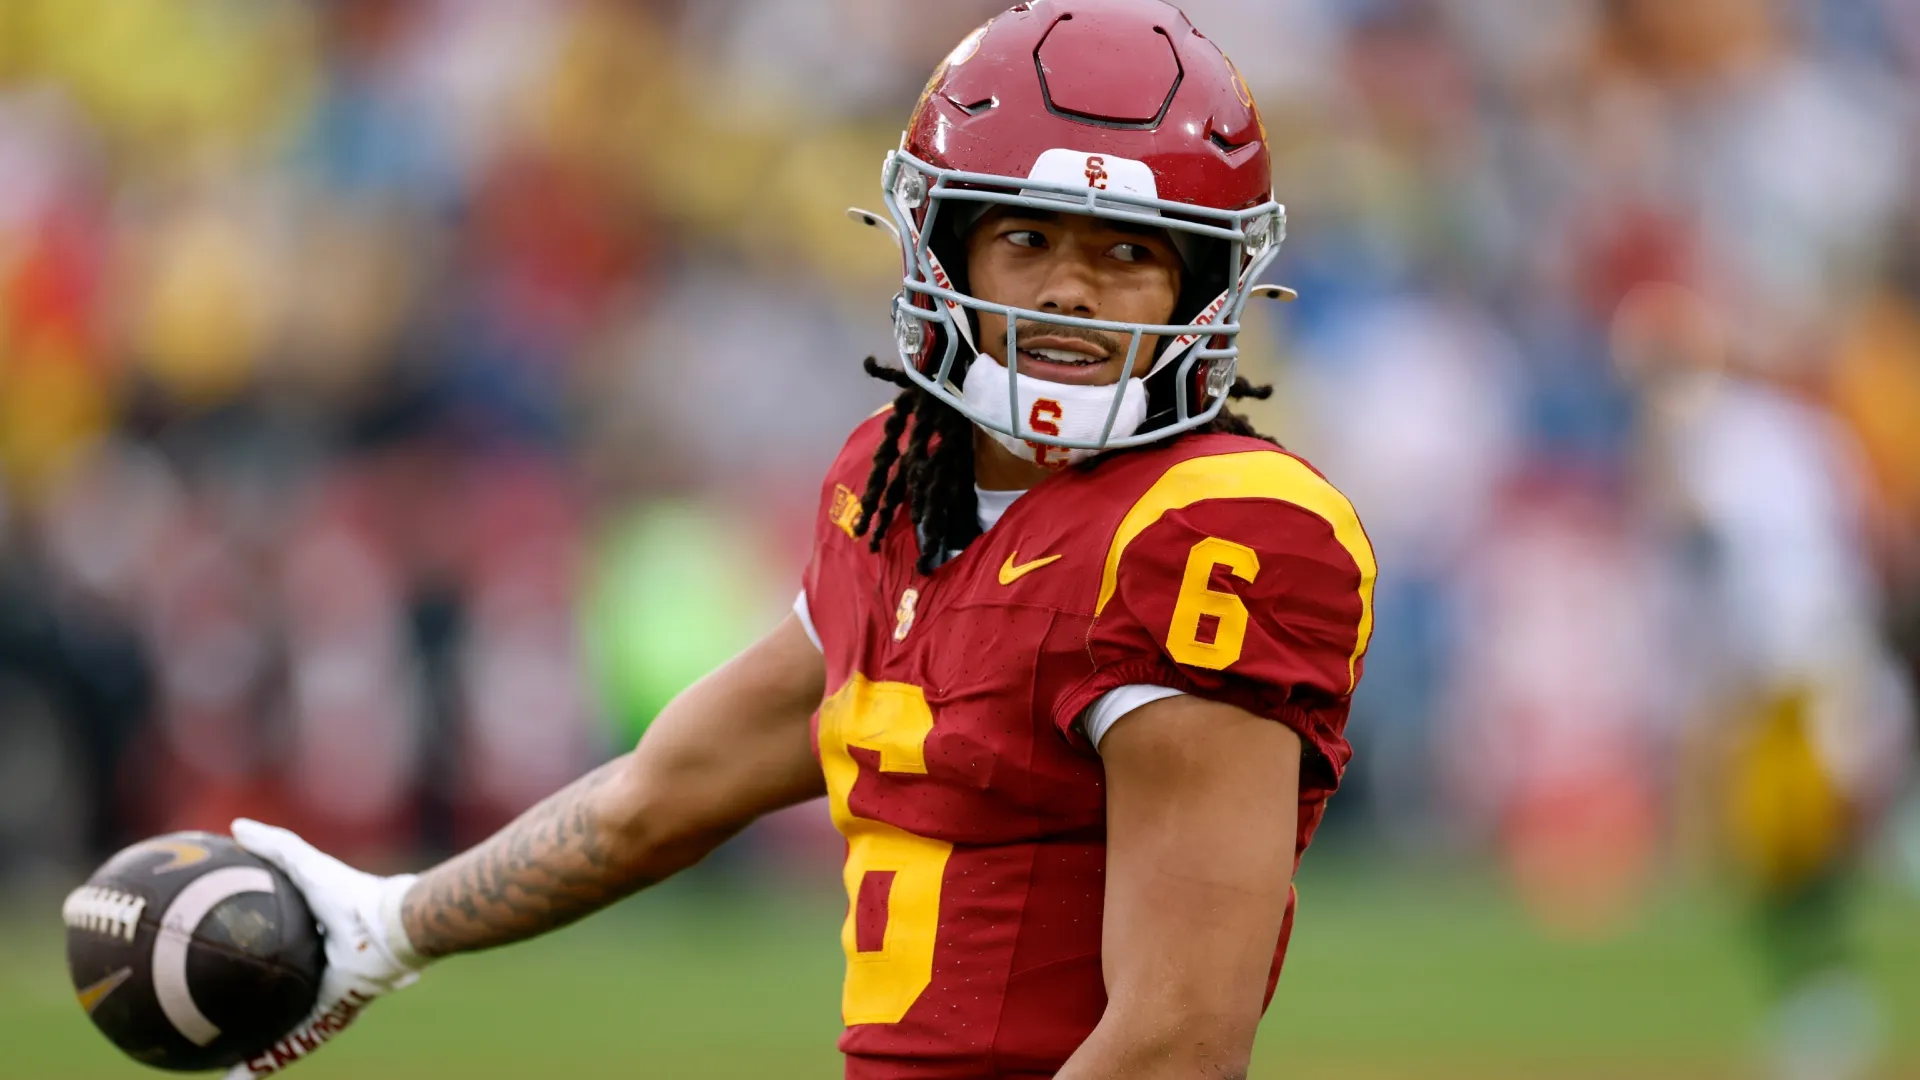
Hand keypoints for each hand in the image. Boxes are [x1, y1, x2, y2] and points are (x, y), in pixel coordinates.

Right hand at [221, 819, 426, 1077]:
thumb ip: (277, 846)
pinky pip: (294, 1043)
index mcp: (315, 941)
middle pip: (281, 993)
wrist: (393, 931)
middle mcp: (323, 971)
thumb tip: (238, 825)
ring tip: (219, 1063)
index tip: (218, 963)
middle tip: (212, 1019)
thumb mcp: (309, 868)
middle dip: (254, 1008)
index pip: (276, 949)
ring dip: (259, 1049)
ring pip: (287, 1029)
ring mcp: (330, 997)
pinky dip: (265, 1062)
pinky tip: (235, 1079)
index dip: (251, 955)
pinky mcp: (332, 1017)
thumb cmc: (354, 897)